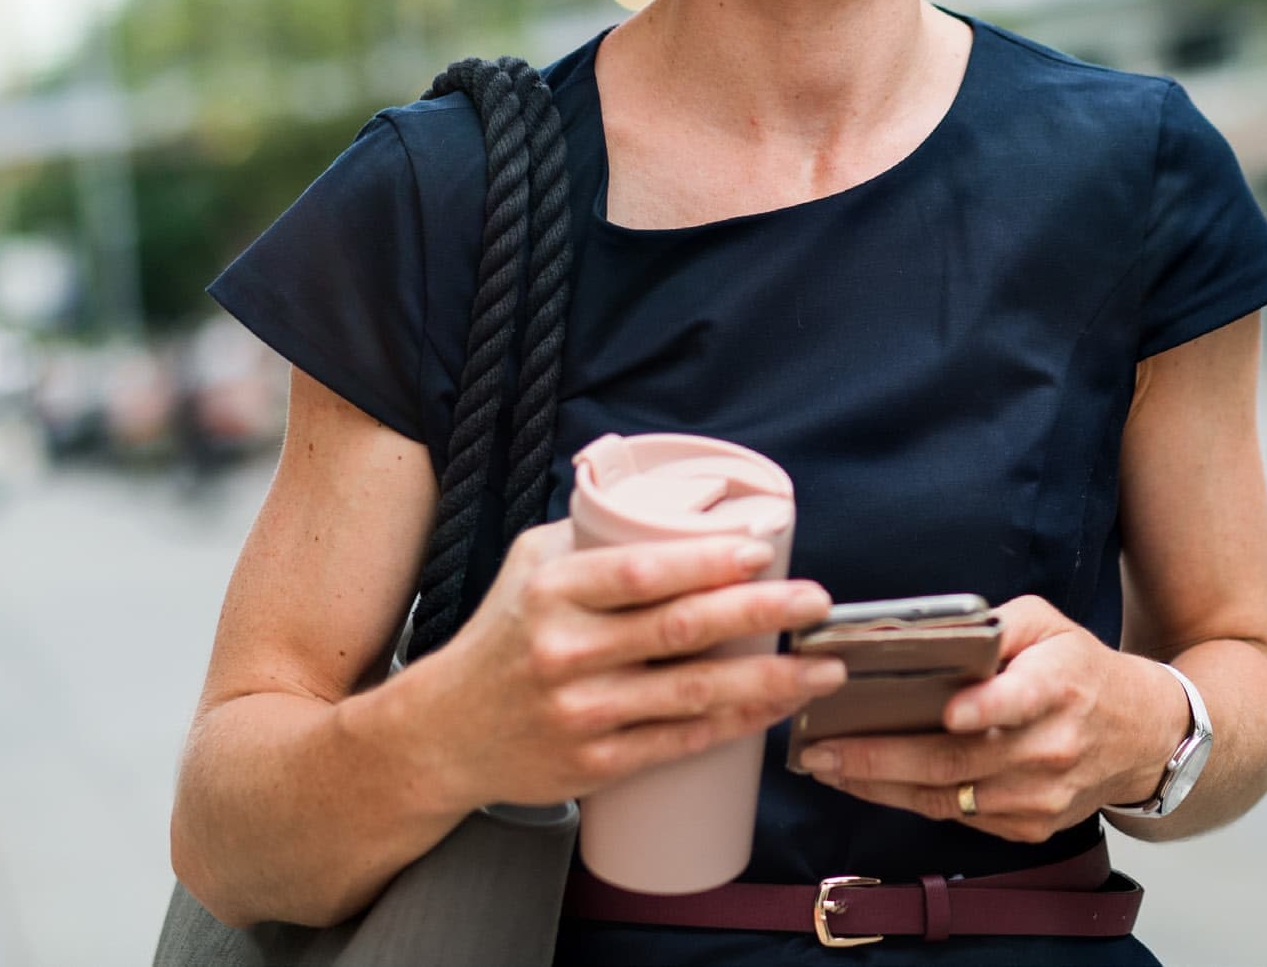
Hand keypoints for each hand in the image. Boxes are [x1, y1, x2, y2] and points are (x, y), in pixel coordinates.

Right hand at [398, 520, 844, 810]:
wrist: (444, 734)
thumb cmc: (501, 638)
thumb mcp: (529, 565)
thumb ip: (594, 533)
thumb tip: (675, 502)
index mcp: (553, 592)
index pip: (639, 573)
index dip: (705, 561)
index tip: (761, 551)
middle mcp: (566, 652)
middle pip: (680, 630)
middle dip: (760, 612)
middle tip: (817, 601)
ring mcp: (582, 714)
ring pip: (692, 693)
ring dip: (769, 679)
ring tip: (822, 666)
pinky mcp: (596, 764)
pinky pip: (680, 743)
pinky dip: (735, 725)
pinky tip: (777, 710)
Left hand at [793, 596, 1187, 842]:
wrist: (1142, 736)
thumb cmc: (1080, 669)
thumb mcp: (1048, 624)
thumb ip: (993, 624)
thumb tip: (928, 635)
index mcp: (1060, 686)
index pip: (1023, 698)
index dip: (987, 707)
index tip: (948, 711)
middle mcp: (1051, 747)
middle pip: (959, 760)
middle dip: (882, 756)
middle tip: (823, 748)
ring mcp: (1040, 795)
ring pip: (948, 796)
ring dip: (880, 785)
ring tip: (827, 765)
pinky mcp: (1029, 825)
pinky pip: (957, 816)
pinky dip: (907, 800)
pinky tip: (867, 782)